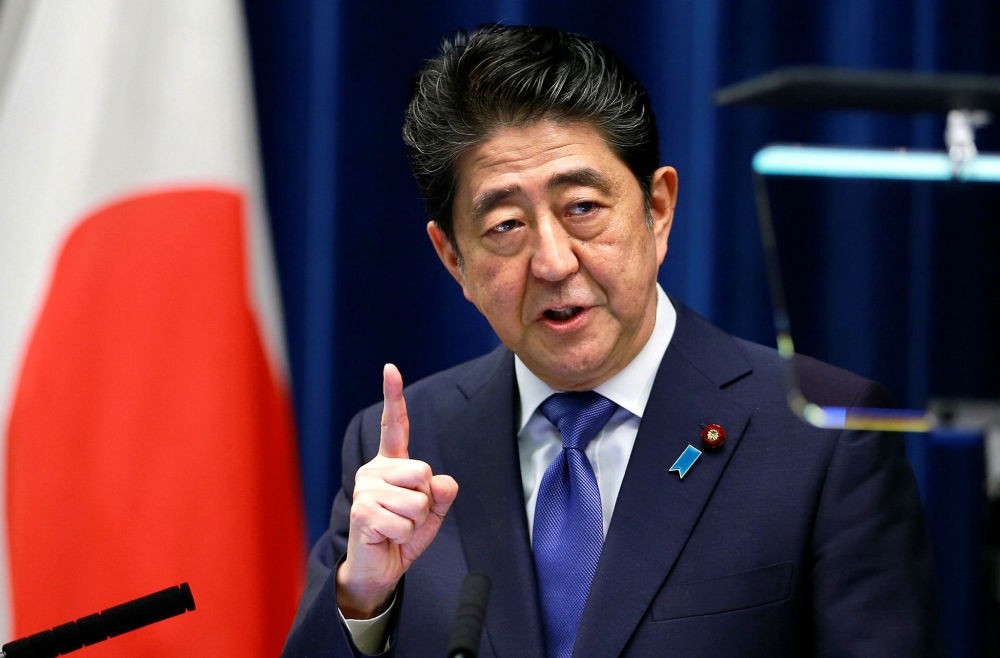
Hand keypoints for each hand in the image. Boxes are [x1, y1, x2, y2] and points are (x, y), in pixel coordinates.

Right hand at [336, 363, 458, 617]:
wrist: (377, 569)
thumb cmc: (402, 535)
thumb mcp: (431, 513)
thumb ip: (442, 494)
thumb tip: (443, 482)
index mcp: (391, 464)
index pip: (394, 426)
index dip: (393, 397)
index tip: (390, 368)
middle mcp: (374, 470)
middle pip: (424, 472)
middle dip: (426, 501)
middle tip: (406, 517)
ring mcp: (365, 490)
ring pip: (417, 501)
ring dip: (415, 522)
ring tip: (396, 528)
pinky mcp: (361, 512)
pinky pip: (404, 522)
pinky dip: (404, 536)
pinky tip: (387, 538)